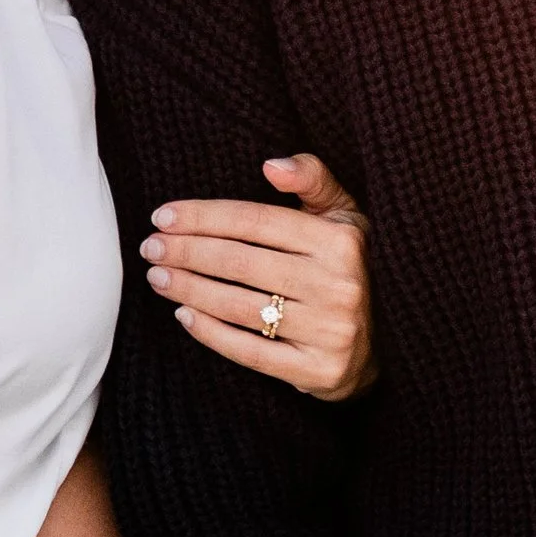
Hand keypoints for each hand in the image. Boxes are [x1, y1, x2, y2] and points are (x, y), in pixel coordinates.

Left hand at [142, 152, 375, 396]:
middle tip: (150, 247)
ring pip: (240, 306)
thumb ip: (312, 179)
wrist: (385, 343)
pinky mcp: (319, 371)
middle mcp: (338, 284)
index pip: (256, 221)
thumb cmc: (349, 267)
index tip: (163, 216)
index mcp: (341, 240)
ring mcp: (330, 331)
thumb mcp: (343, 215)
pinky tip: (184, 316)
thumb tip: (271, 165)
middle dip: (187, 252)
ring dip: (189, 290)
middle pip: (241, 262)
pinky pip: (251, 352)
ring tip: (158, 277)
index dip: (204, 216)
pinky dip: (211, 334)